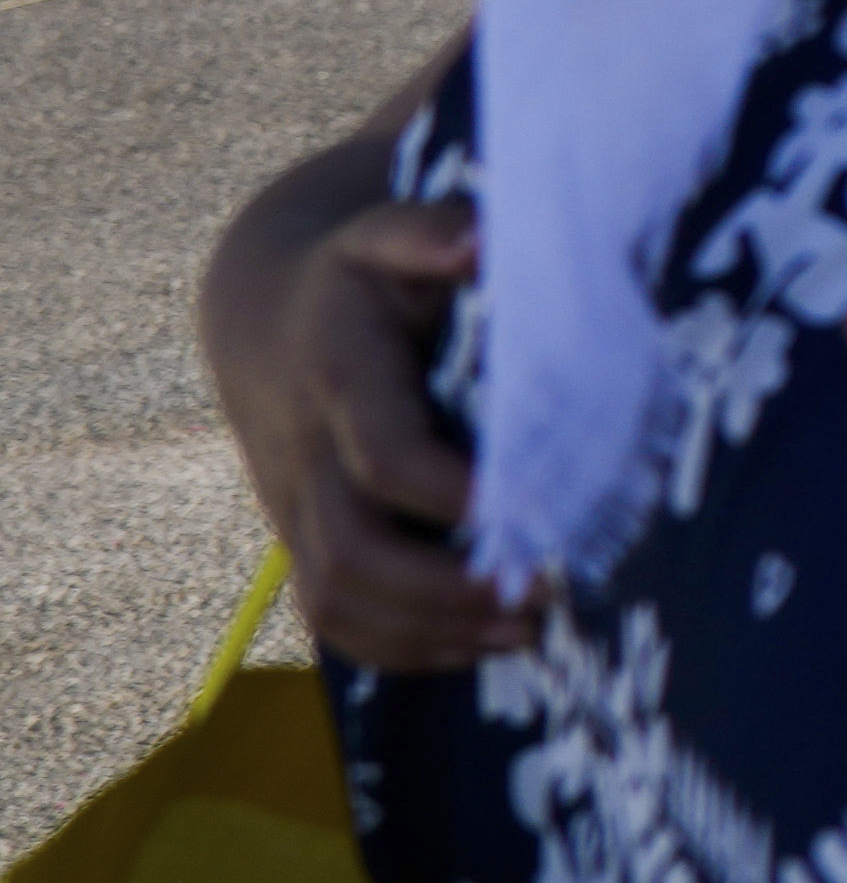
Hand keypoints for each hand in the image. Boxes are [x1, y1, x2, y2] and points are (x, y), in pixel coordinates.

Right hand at [205, 162, 517, 664]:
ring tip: (531, 629)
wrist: (265, 319)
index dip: (451, 493)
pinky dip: (402, 647)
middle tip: (544, 593)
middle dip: (446, 589)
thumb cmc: (356, 278)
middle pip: (355, 552)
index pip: (384, 458)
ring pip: (339, 599)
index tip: (531, 510)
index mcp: (340, 381)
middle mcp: (309, 457)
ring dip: (433, 631)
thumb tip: (480, 239)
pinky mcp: (306, 540)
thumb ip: (429, 235)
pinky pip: (332, 618)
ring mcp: (300, 508)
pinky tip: (482, 645)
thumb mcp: (386, 235)